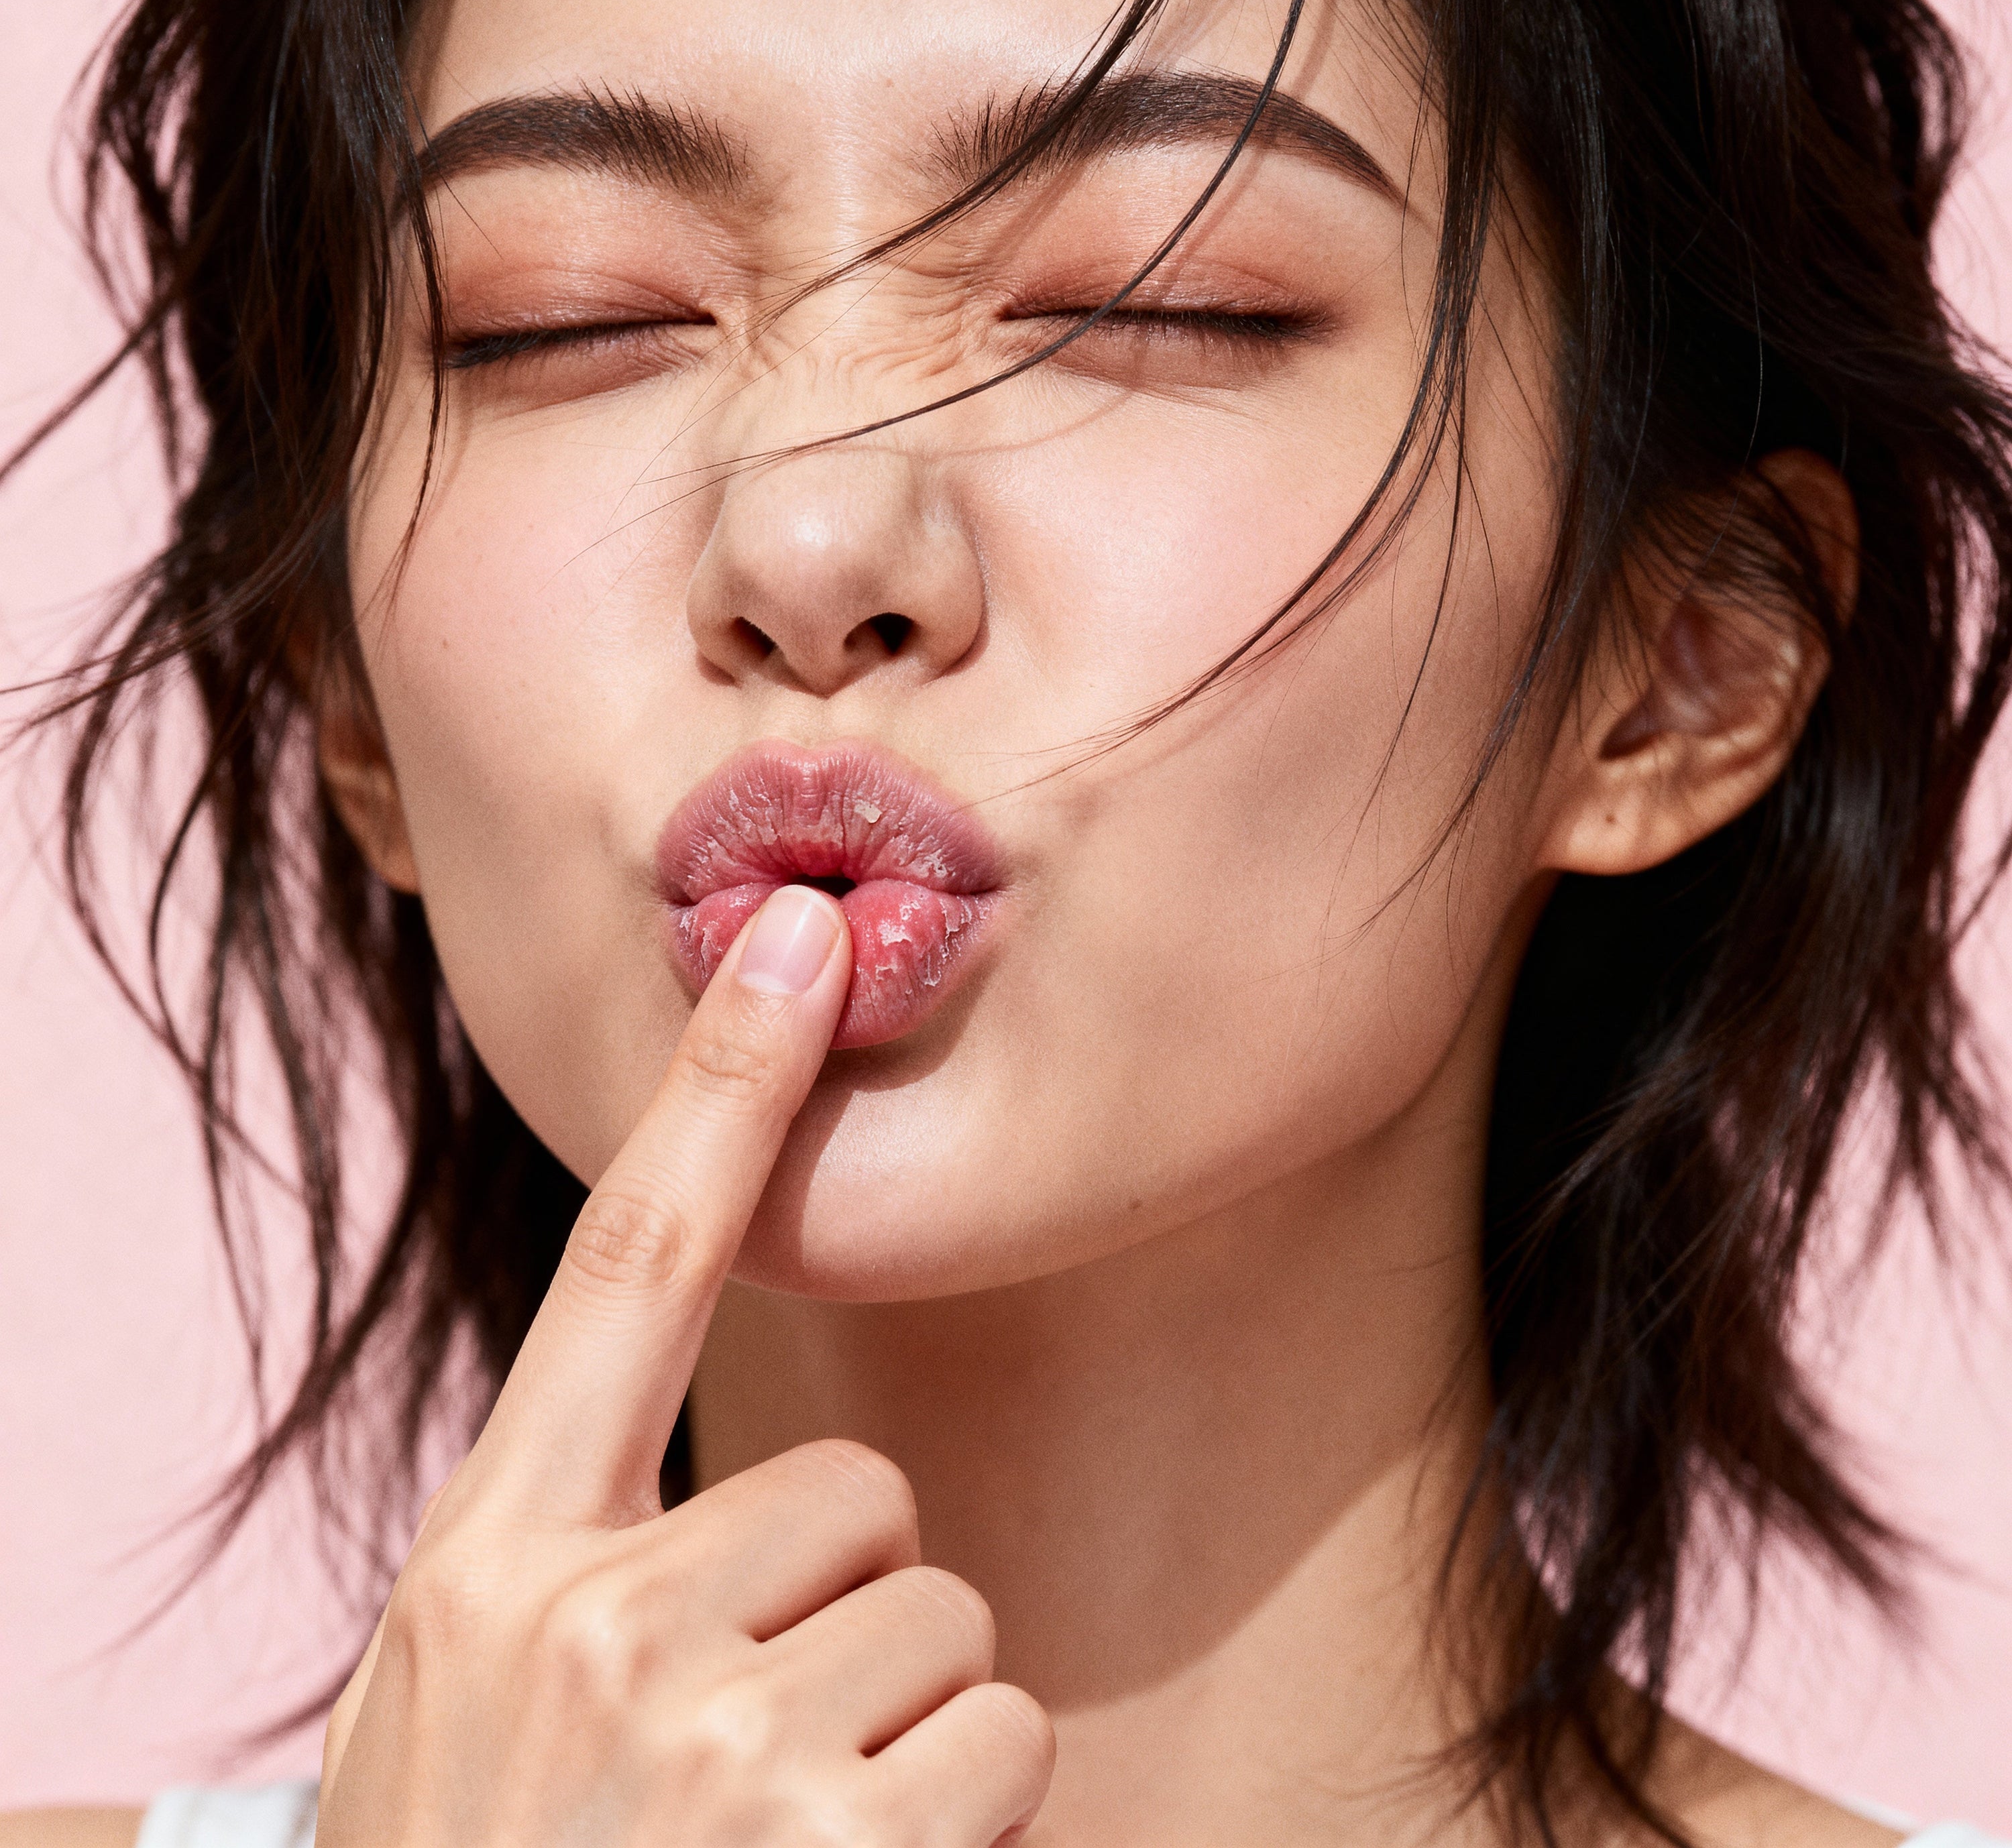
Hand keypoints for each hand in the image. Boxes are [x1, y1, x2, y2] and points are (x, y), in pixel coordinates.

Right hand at [316, 885, 1053, 1845]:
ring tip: (775, 1847)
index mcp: (489, 1564)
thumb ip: (595, 1570)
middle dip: (840, 1612)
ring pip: (937, 1611)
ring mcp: (698, 1732)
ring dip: (897, 1728)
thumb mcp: (482, 1714)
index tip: (790, 936)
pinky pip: (998, 1720)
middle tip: (739, 1764)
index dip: (715, 1084)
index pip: (625, 1267)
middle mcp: (584, 1617)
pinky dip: (961, 1810)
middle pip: (856, 1494)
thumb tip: (787, 1500)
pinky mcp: (826, 1835)